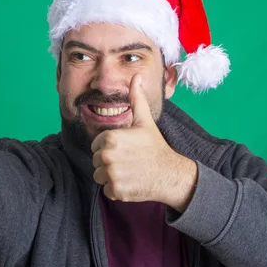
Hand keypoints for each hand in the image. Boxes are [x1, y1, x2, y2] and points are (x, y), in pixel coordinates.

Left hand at [91, 74, 197, 210]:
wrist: (170, 173)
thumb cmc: (155, 146)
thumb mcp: (144, 121)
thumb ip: (136, 99)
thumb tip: (136, 76)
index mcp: (109, 138)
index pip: (96, 146)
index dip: (109, 148)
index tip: (125, 149)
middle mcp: (107, 156)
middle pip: (96, 161)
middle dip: (109, 163)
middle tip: (129, 161)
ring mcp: (111, 174)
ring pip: (99, 176)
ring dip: (111, 177)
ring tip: (129, 171)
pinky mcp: (115, 190)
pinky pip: (106, 190)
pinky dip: (116, 189)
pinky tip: (131, 182)